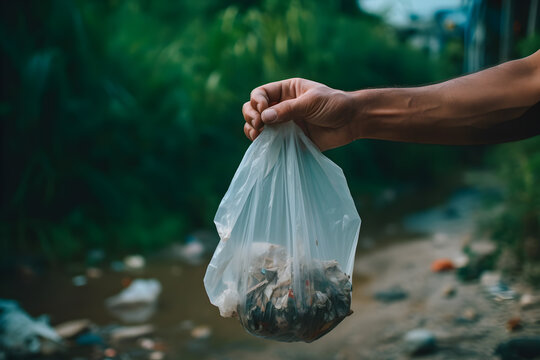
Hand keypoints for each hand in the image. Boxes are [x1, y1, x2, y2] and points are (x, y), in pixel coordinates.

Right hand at [242, 78, 356, 150]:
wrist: (352, 122)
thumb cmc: (335, 105)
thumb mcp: (311, 102)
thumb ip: (288, 110)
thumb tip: (264, 118)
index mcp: (287, 90)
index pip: (261, 93)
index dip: (257, 102)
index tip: (263, 111)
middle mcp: (282, 105)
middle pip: (254, 108)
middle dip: (251, 115)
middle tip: (259, 124)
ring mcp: (284, 123)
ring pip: (258, 125)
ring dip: (253, 129)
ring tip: (258, 135)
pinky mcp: (290, 139)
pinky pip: (270, 141)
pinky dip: (263, 143)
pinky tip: (263, 144)